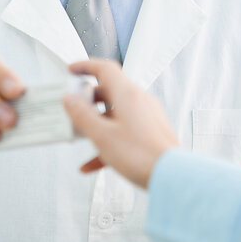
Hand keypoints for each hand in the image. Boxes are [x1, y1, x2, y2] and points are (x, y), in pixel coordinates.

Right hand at [62, 58, 177, 188]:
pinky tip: (91, 164)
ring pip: (115, 114)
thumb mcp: (102, 136)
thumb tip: (70, 100)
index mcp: (128, 94)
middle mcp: (139, 101)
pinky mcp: (150, 133)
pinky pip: (124, 132)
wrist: (170, 175)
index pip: (105, 69)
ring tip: (79, 137)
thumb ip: (82, 116)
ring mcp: (146, 117)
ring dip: (96, 124)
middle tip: (72, 108)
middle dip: (88, 100)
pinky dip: (108, 142)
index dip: (86, 66)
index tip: (72, 71)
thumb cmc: (140, 155)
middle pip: (109, 92)